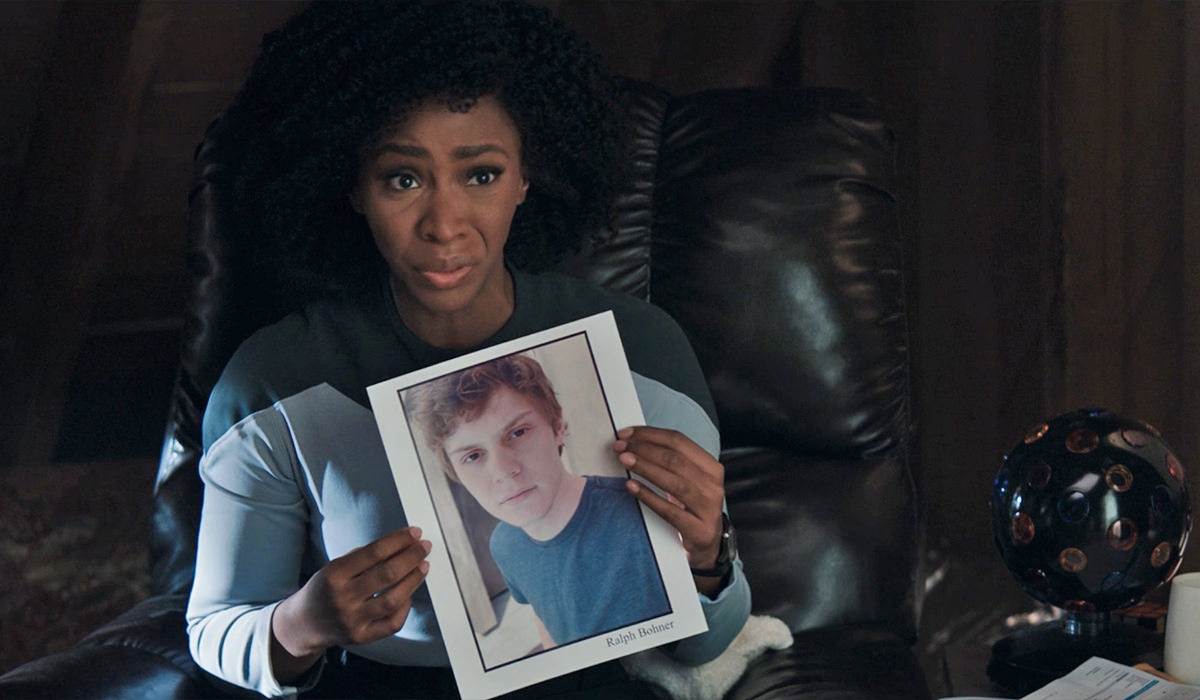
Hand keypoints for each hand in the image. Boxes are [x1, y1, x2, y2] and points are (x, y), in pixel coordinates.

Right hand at [270, 527, 431, 680]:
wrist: (304, 624)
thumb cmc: (325, 589)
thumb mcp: (334, 566)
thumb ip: (363, 557)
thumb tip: (400, 544)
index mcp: (334, 575)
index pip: (374, 553)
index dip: (398, 540)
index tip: (414, 532)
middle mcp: (343, 598)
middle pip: (387, 575)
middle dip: (411, 557)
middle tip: (424, 546)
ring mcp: (353, 620)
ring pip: (394, 599)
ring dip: (414, 580)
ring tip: (423, 566)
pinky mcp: (362, 637)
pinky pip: (392, 623)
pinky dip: (405, 606)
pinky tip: (409, 594)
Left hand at [613, 427, 724, 593]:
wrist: (706, 544)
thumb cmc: (691, 507)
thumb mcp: (689, 481)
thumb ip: (670, 462)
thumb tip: (634, 442)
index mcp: (711, 467)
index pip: (679, 442)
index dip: (650, 434)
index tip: (626, 433)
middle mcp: (713, 485)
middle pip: (675, 459)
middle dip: (643, 449)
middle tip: (620, 447)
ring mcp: (707, 508)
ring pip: (674, 482)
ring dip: (645, 467)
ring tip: (624, 460)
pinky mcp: (697, 529)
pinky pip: (669, 510)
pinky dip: (648, 496)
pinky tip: (631, 486)